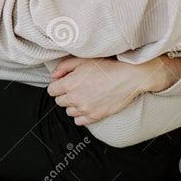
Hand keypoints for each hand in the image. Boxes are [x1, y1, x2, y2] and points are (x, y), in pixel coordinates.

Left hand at [47, 54, 180, 124]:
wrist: (129, 77)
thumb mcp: (84, 60)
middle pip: (59, 101)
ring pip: (69, 112)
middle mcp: (75, 98)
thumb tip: (53, 76)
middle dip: (65, 94)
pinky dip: (81, 115)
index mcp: (69, 83)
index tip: (65, 82)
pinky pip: (79, 121)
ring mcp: (85, 109)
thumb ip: (64, 66)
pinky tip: (89, 105)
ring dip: (73, 105)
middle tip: (77, 87)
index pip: (52, 90)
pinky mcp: (95, 116)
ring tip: (85, 96)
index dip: (58, 85)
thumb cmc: (108, 66)